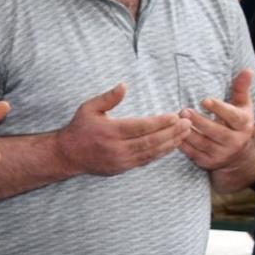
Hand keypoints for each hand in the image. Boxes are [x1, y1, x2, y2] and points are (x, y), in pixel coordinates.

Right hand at [54, 83, 189, 176]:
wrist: (67, 155)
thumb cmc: (79, 128)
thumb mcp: (88, 108)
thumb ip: (108, 97)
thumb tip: (124, 85)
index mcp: (109, 131)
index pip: (141, 126)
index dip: (160, 122)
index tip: (175, 116)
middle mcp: (116, 148)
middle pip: (151, 141)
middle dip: (172, 132)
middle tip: (187, 123)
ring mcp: (121, 160)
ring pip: (151, 152)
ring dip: (171, 143)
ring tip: (185, 133)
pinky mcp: (123, 168)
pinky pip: (146, 161)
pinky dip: (161, 153)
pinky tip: (172, 145)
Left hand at [179, 71, 254, 174]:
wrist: (239, 154)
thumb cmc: (237, 122)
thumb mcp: (242, 106)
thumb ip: (241, 89)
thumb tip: (247, 70)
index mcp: (244, 125)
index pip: (234, 117)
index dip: (220, 109)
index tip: (205, 100)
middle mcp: (236, 141)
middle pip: (217, 132)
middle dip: (199, 121)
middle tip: (184, 110)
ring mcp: (222, 154)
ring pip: (203, 144)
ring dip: (188, 133)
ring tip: (176, 120)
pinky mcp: (209, 162)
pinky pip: (194, 154)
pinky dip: (183, 145)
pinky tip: (173, 134)